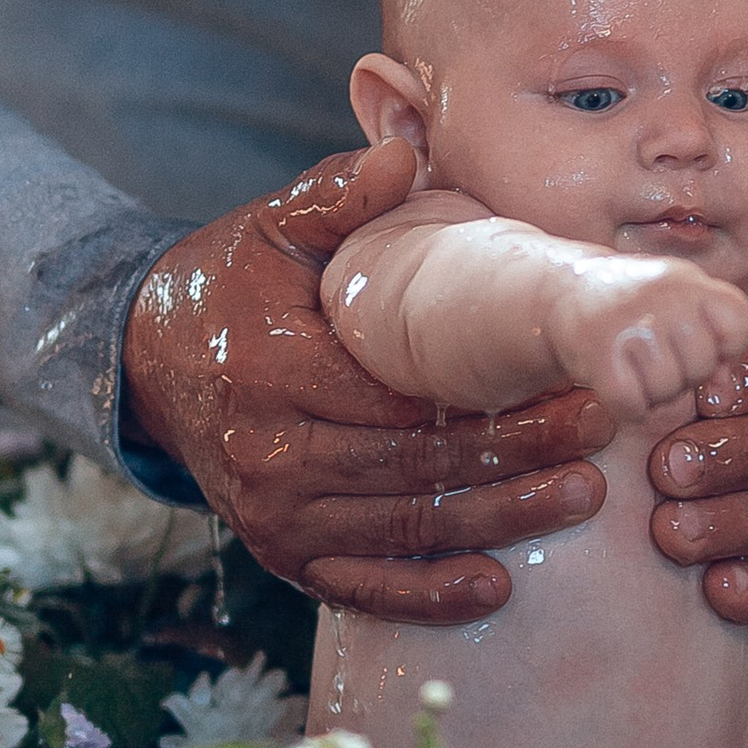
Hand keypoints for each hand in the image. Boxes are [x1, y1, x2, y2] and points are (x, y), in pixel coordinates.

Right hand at [120, 146, 614, 618]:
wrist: (147, 362)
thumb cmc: (228, 287)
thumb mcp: (271, 230)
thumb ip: (336, 196)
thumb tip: (402, 153)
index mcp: (274, 371)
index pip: (399, 395)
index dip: (487, 392)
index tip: (567, 376)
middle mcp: (270, 455)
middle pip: (414, 466)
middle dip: (515, 454)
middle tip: (600, 434)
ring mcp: (273, 515)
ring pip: (403, 528)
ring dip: (497, 521)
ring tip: (581, 496)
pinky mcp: (280, 553)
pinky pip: (361, 584)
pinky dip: (426, 594)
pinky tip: (495, 586)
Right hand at [546, 253, 747, 416]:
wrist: (563, 292)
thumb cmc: (633, 304)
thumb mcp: (680, 303)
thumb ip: (715, 337)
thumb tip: (725, 387)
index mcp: (688, 281)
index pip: (739, 324)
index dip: (726, 346)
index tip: (700, 340)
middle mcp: (662, 298)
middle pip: (702, 367)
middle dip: (683, 374)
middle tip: (655, 355)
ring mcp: (629, 326)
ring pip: (667, 393)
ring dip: (652, 392)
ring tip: (633, 364)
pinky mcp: (598, 355)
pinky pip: (633, 407)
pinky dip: (627, 406)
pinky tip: (617, 381)